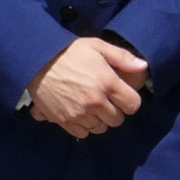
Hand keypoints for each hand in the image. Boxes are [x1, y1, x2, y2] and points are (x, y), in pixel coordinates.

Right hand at [28, 36, 151, 135]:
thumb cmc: (68, 52)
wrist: (36, 62)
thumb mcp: (97, 46)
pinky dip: (83, 126)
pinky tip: (79, 113)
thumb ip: (122, 57)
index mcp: (107, 83)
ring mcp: (80, 114)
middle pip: (118, 120)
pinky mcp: (65, 121)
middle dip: (114, 110)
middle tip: (105, 99)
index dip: (129, 100)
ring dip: (99, 120)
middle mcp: (96, 102)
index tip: (122, 95)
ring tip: (91, 106)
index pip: (133, 105)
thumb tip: (143, 67)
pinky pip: (83, 133)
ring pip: (101, 128)